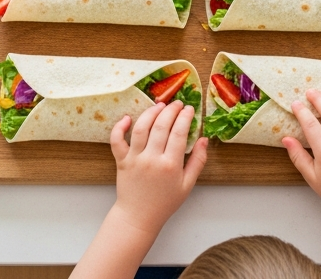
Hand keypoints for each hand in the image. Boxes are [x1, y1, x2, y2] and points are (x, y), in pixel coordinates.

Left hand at [107, 101, 207, 237]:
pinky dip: (119, 127)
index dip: (185, 117)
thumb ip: (198, 161)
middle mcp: (152, 159)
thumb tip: (203, 139)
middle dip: (171, 110)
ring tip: (159, 105)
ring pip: (141, 128)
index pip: (179, 133)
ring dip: (150, 112)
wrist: (138, 217)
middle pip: (161, 126)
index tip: (189, 109)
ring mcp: (135, 159)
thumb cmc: (164, 202)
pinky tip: (127, 118)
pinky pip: (117, 140)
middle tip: (177, 103)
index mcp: (171, 165)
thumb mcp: (187, 185)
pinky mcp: (121, 161)